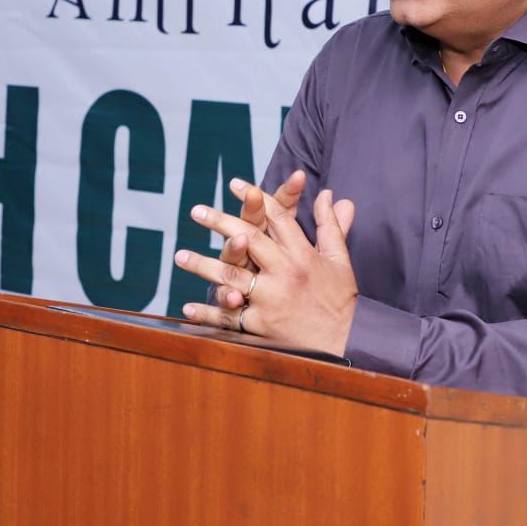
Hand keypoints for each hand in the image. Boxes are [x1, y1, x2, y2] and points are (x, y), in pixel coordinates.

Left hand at [176, 184, 358, 355]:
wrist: (346, 341)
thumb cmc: (340, 298)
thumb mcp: (339, 259)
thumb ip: (330, 225)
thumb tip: (330, 194)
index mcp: (304, 255)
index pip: (277, 218)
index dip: (256, 198)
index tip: (235, 184)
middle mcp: (286, 274)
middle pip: (249, 240)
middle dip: (221, 223)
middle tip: (197, 211)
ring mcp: (271, 300)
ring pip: (231, 277)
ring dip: (202, 265)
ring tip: (180, 256)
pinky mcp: (261, 325)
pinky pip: (229, 318)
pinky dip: (208, 313)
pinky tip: (188, 306)